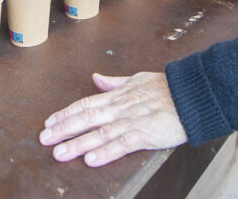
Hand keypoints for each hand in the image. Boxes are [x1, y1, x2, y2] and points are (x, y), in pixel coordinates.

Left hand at [38, 72, 186, 166]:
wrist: (192, 94)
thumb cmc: (167, 88)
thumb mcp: (137, 79)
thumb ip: (115, 82)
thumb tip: (95, 77)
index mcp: (117, 96)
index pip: (85, 104)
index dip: (66, 114)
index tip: (49, 122)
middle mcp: (120, 108)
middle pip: (86, 118)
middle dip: (63, 129)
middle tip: (44, 139)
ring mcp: (132, 121)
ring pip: (99, 133)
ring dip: (77, 144)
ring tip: (59, 153)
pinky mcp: (146, 133)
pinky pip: (122, 144)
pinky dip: (106, 151)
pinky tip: (91, 159)